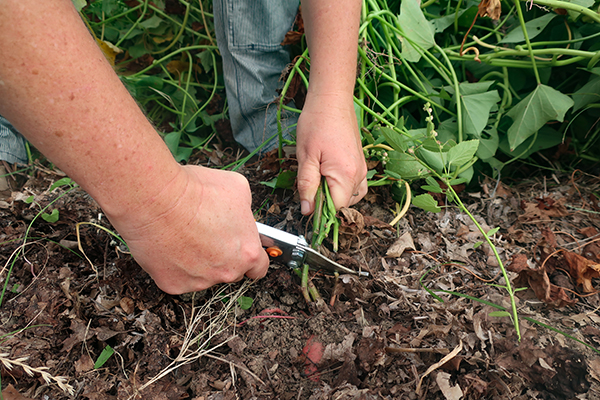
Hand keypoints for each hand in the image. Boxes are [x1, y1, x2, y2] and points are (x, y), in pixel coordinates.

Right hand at [105, 165, 268, 293]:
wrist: (157, 199)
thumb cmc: (196, 191)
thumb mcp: (237, 189)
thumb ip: (245, 210)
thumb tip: (241, 214)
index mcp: (248, 252)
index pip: (259, 267)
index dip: (251, 257)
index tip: (243, 252)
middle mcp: (227, 272)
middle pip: (230, 270)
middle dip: (222, 256)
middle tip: (206, 233)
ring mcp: (200, 282)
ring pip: (203, 275)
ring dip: (198, 261)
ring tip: (184, 234)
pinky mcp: (173, 285)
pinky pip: (178, 277)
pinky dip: (174, 265)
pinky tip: (169, 244)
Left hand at [296, 93, 367, 214]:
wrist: (332, 99)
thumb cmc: (317, 123)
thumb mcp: (305, 156)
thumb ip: (307, 185)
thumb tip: (307, 210)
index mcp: (345, 176)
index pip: (334, 209)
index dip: (318, 211)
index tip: (305, 205)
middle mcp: (358, 175)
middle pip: (342, 204)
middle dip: (324, 202)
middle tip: (308, 184)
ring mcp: (362, 170)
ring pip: (348, 197)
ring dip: (333, 194)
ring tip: (318, 177)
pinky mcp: (360, 164)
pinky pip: (355, 186)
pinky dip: (343, 188)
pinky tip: (330, 177)